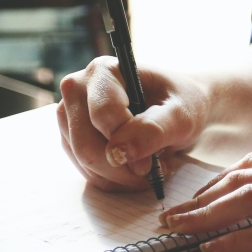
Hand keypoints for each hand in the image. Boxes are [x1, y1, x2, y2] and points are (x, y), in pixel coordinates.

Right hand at [56, 57, 210, 190]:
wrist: (177, 108)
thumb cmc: (181, 103)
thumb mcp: (181, 115)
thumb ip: (153, 129)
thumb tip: (118, 153)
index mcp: (103, 71)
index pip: (103, 116)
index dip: (128, 144)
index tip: (153, 162)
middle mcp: (78, 89)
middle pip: (86, 145)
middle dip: (122, 168)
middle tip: (153, 170)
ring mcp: (70, 116)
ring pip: (84, 163)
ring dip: (120, 176)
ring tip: (149, 167)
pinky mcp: (72, 139)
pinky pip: (87, 172)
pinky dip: (114, 180)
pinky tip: (135, 169)